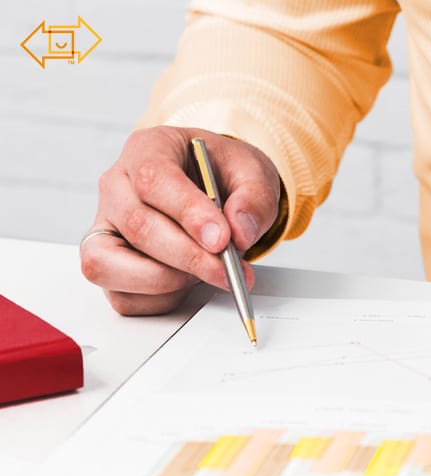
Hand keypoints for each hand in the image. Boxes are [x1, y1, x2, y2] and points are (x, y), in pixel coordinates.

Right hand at [81, 126, 280, 314]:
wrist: (218, 190)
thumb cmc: (225, 176)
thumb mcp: (254, 172)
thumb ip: (254, 199)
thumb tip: (240, 232)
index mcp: (148, 149)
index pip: (153, 179)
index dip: (188, 213)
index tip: (221, 239)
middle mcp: (117, 186)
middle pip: (137, 225)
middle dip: (188, 256)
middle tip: (227, 270)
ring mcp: (106, 226)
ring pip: (110, 264)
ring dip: (166, 280)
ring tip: (206, 272)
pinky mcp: (107, 262)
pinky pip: (121, 295)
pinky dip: (158, 299)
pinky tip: (187, 283)